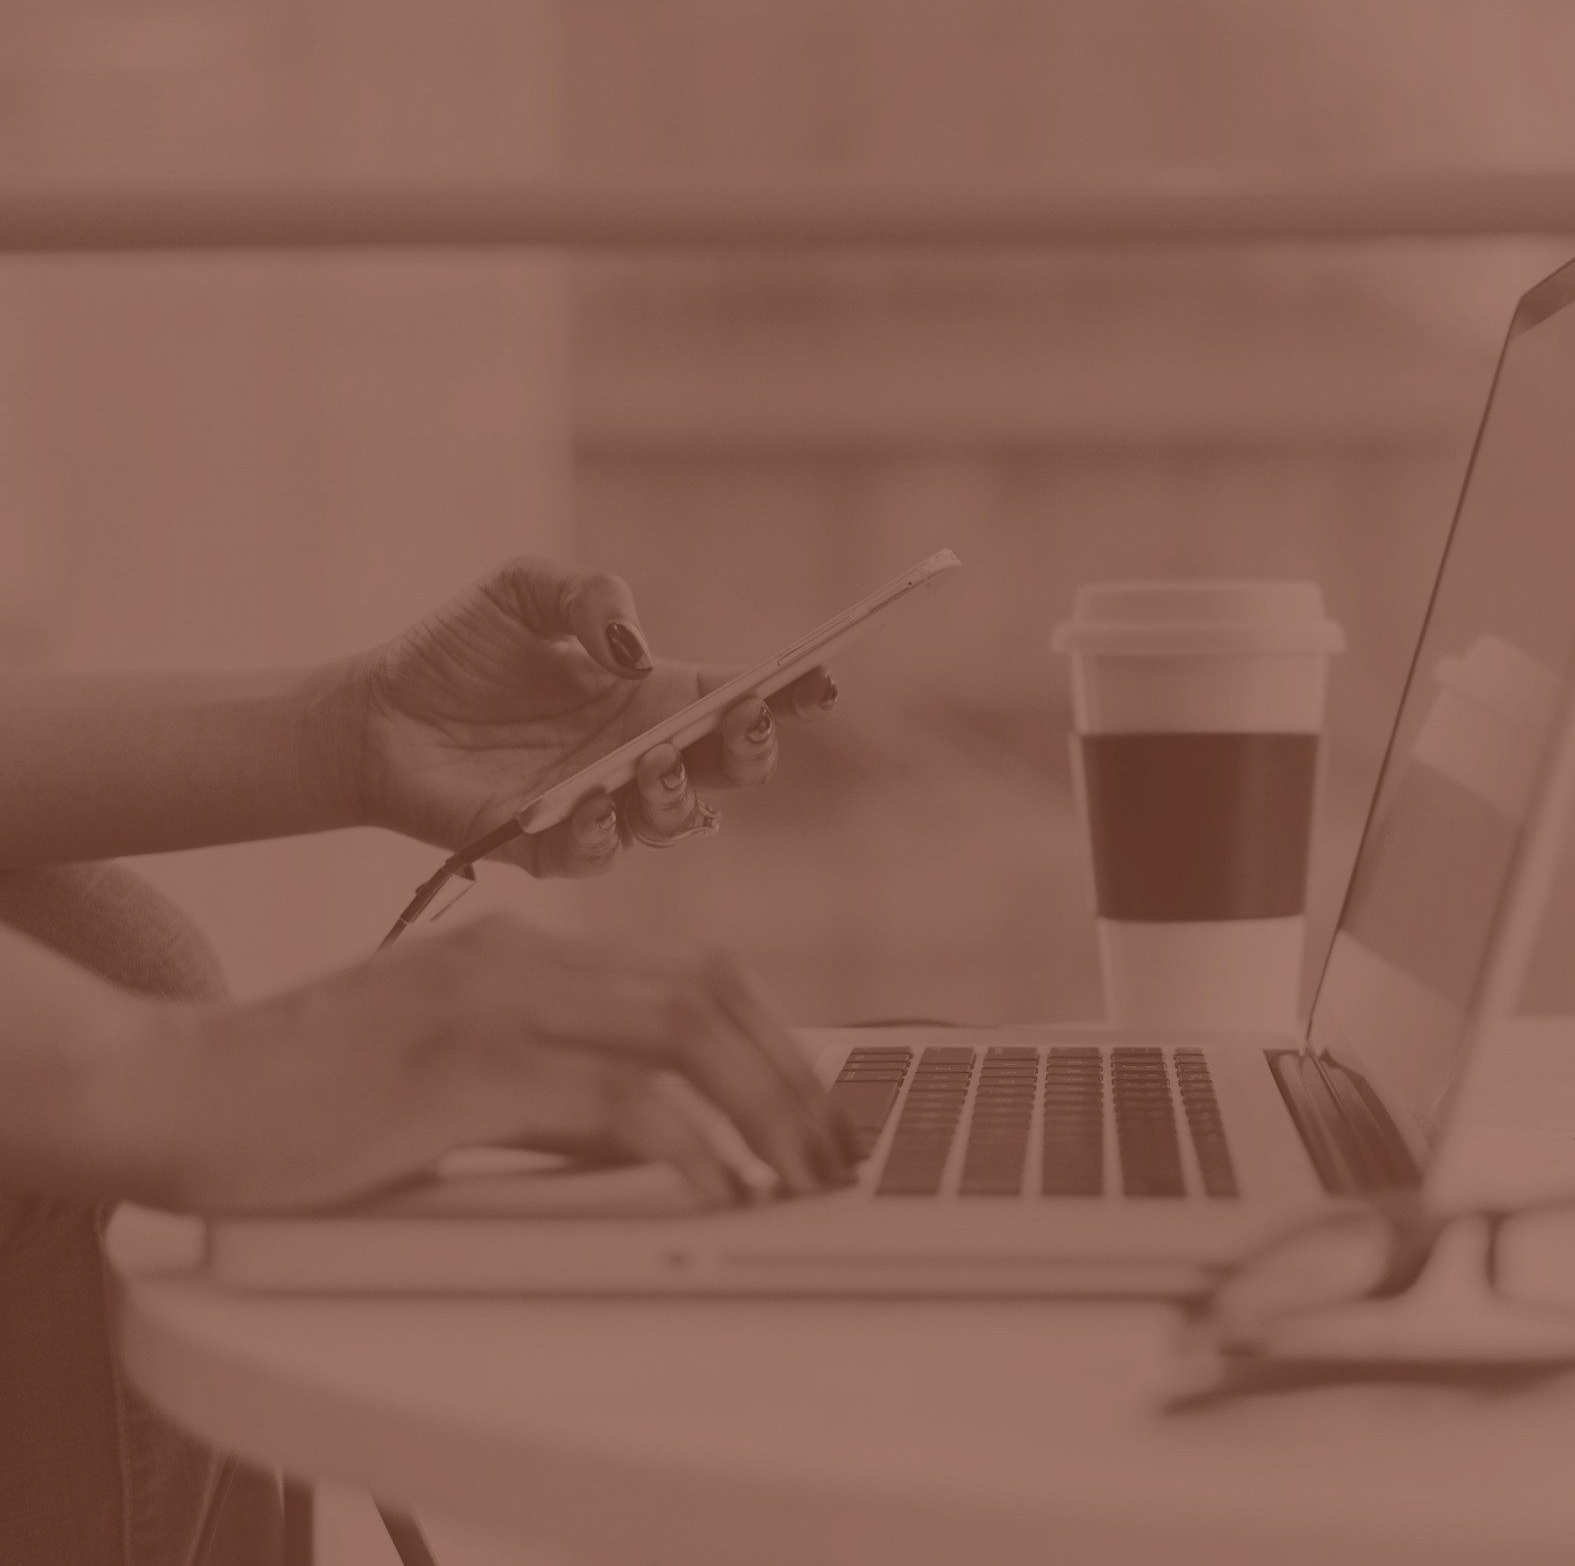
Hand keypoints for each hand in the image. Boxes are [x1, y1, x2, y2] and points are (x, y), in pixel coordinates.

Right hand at [116, 913, 863, 1213]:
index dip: (774, 1037)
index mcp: (525, 949)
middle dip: (791, 1075)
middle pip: (709, 993)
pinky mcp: (462, 1069)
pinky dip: (687, 1144)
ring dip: (762, 1107)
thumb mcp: (458, 1076)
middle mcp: (521, 957)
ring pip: (681, 1031)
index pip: (693, 971)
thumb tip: (660, 1139)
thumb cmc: (310, 1096)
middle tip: (834, 1151)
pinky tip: (719, 1189)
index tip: (819, 1106)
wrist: (176, 1090)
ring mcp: (492, 1003)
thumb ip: (554, 1089)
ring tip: (801, 1176)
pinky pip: (613, 1100)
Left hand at [332, 556, 838, 874]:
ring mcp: (602, 806)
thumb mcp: (524, 590)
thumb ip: (589, 596)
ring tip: (654, 759)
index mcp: (654, 696)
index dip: (785, 693)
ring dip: (679, 795)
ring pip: (678, 822)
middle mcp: (641, 755)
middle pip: (730, 769)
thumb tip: (635, 650)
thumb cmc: (456, 651)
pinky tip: (592, 799)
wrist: (373, 714)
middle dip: (751, 749)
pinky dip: (604, 832)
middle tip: (740, 719)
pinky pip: (597, 855)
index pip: (738, 698)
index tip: (813, 679)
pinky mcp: (548, 847)